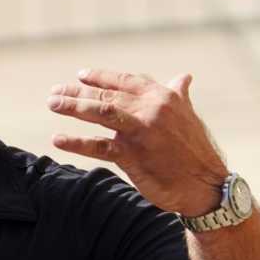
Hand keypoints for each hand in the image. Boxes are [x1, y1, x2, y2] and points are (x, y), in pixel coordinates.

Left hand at [47, 69, 228, 215]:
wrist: (207, 185)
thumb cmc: (196, 151)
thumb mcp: (188, 116)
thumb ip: (178, 95)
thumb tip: (183, 76)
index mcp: (164, 97)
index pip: (125, 81)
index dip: (100, 77)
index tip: (80, 75)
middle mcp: (151, 109)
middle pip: (107, 96)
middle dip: (77, 92)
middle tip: (55, 92)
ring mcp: (140, 131)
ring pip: (100, 113)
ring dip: (73, 106)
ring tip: (52, 103)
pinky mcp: (132, 155)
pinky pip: (99, 146)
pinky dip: (76, 142)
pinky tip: (57, 139)